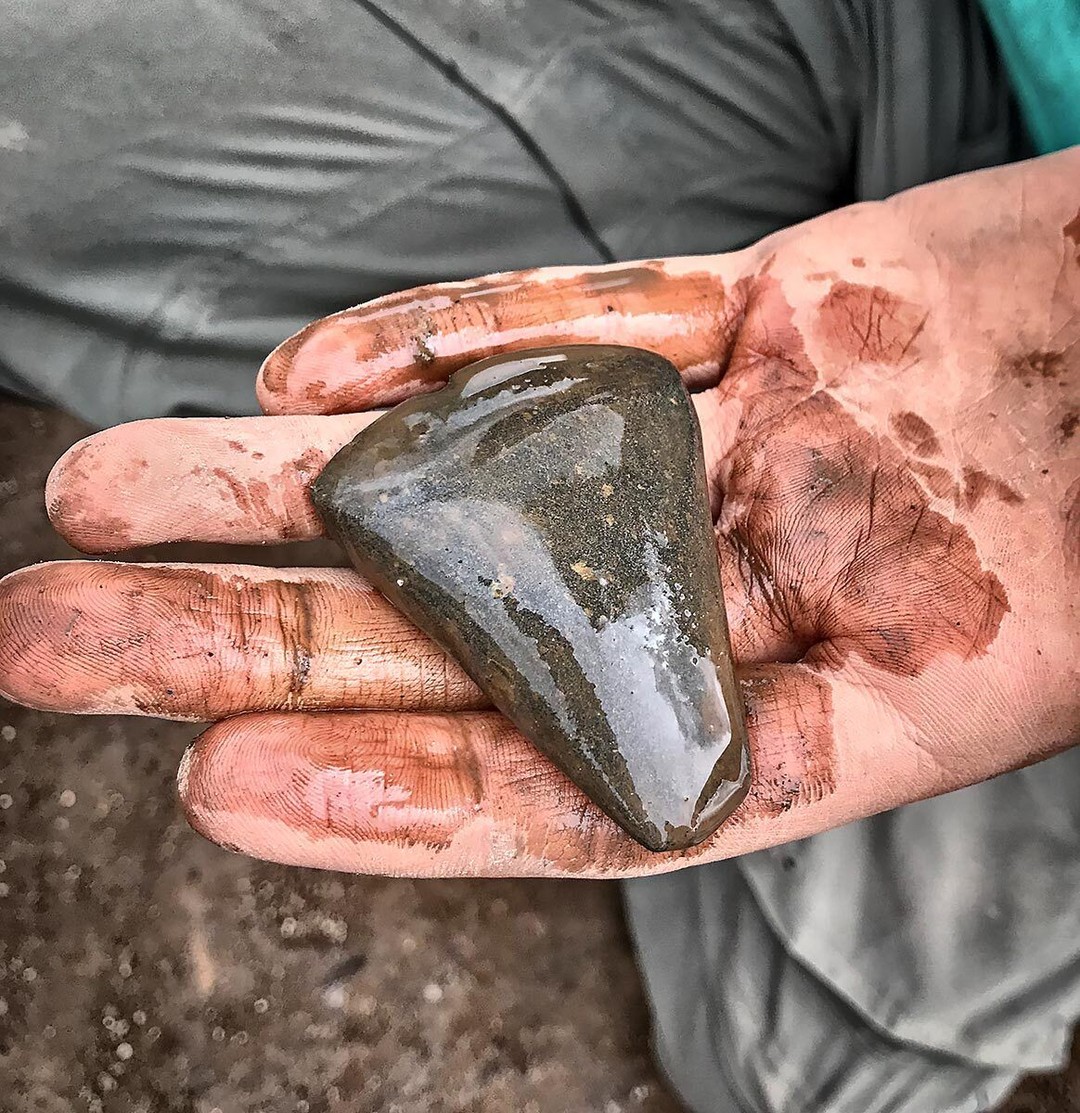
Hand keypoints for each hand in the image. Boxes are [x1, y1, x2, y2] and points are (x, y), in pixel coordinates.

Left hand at [2, 150, 1076, 877]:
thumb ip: (934, 690)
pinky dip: (452, 344)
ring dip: (288, 489)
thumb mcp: (1055, 650)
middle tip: (47, 645)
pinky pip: (585, 328)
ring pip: (480, 469)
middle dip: (251, 635)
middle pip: (464, 624)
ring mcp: (745, 443)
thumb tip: (721, 760)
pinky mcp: (768, 313)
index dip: (400, 799)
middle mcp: (758, 584)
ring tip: (93, 501)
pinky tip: (304, 388)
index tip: (217, 786)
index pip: (582, 783)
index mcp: (843, 711)